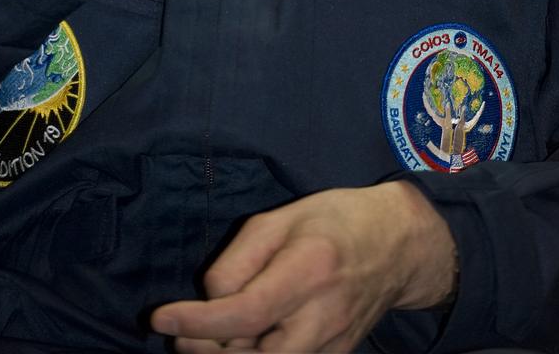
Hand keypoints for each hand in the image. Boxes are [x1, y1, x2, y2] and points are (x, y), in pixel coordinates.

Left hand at [150, 183, 456, 352]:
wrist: (399, 245)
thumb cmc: (335, 220)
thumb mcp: (283, 217)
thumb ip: (242, 257)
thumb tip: (212, 296)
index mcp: (308, 270)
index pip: (243, 313)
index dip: (196, 322)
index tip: (159, 317)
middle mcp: (322, 316)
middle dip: (206, 351)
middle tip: (178, 336)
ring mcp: (333, 345)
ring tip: (203, 342)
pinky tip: (237, 345)